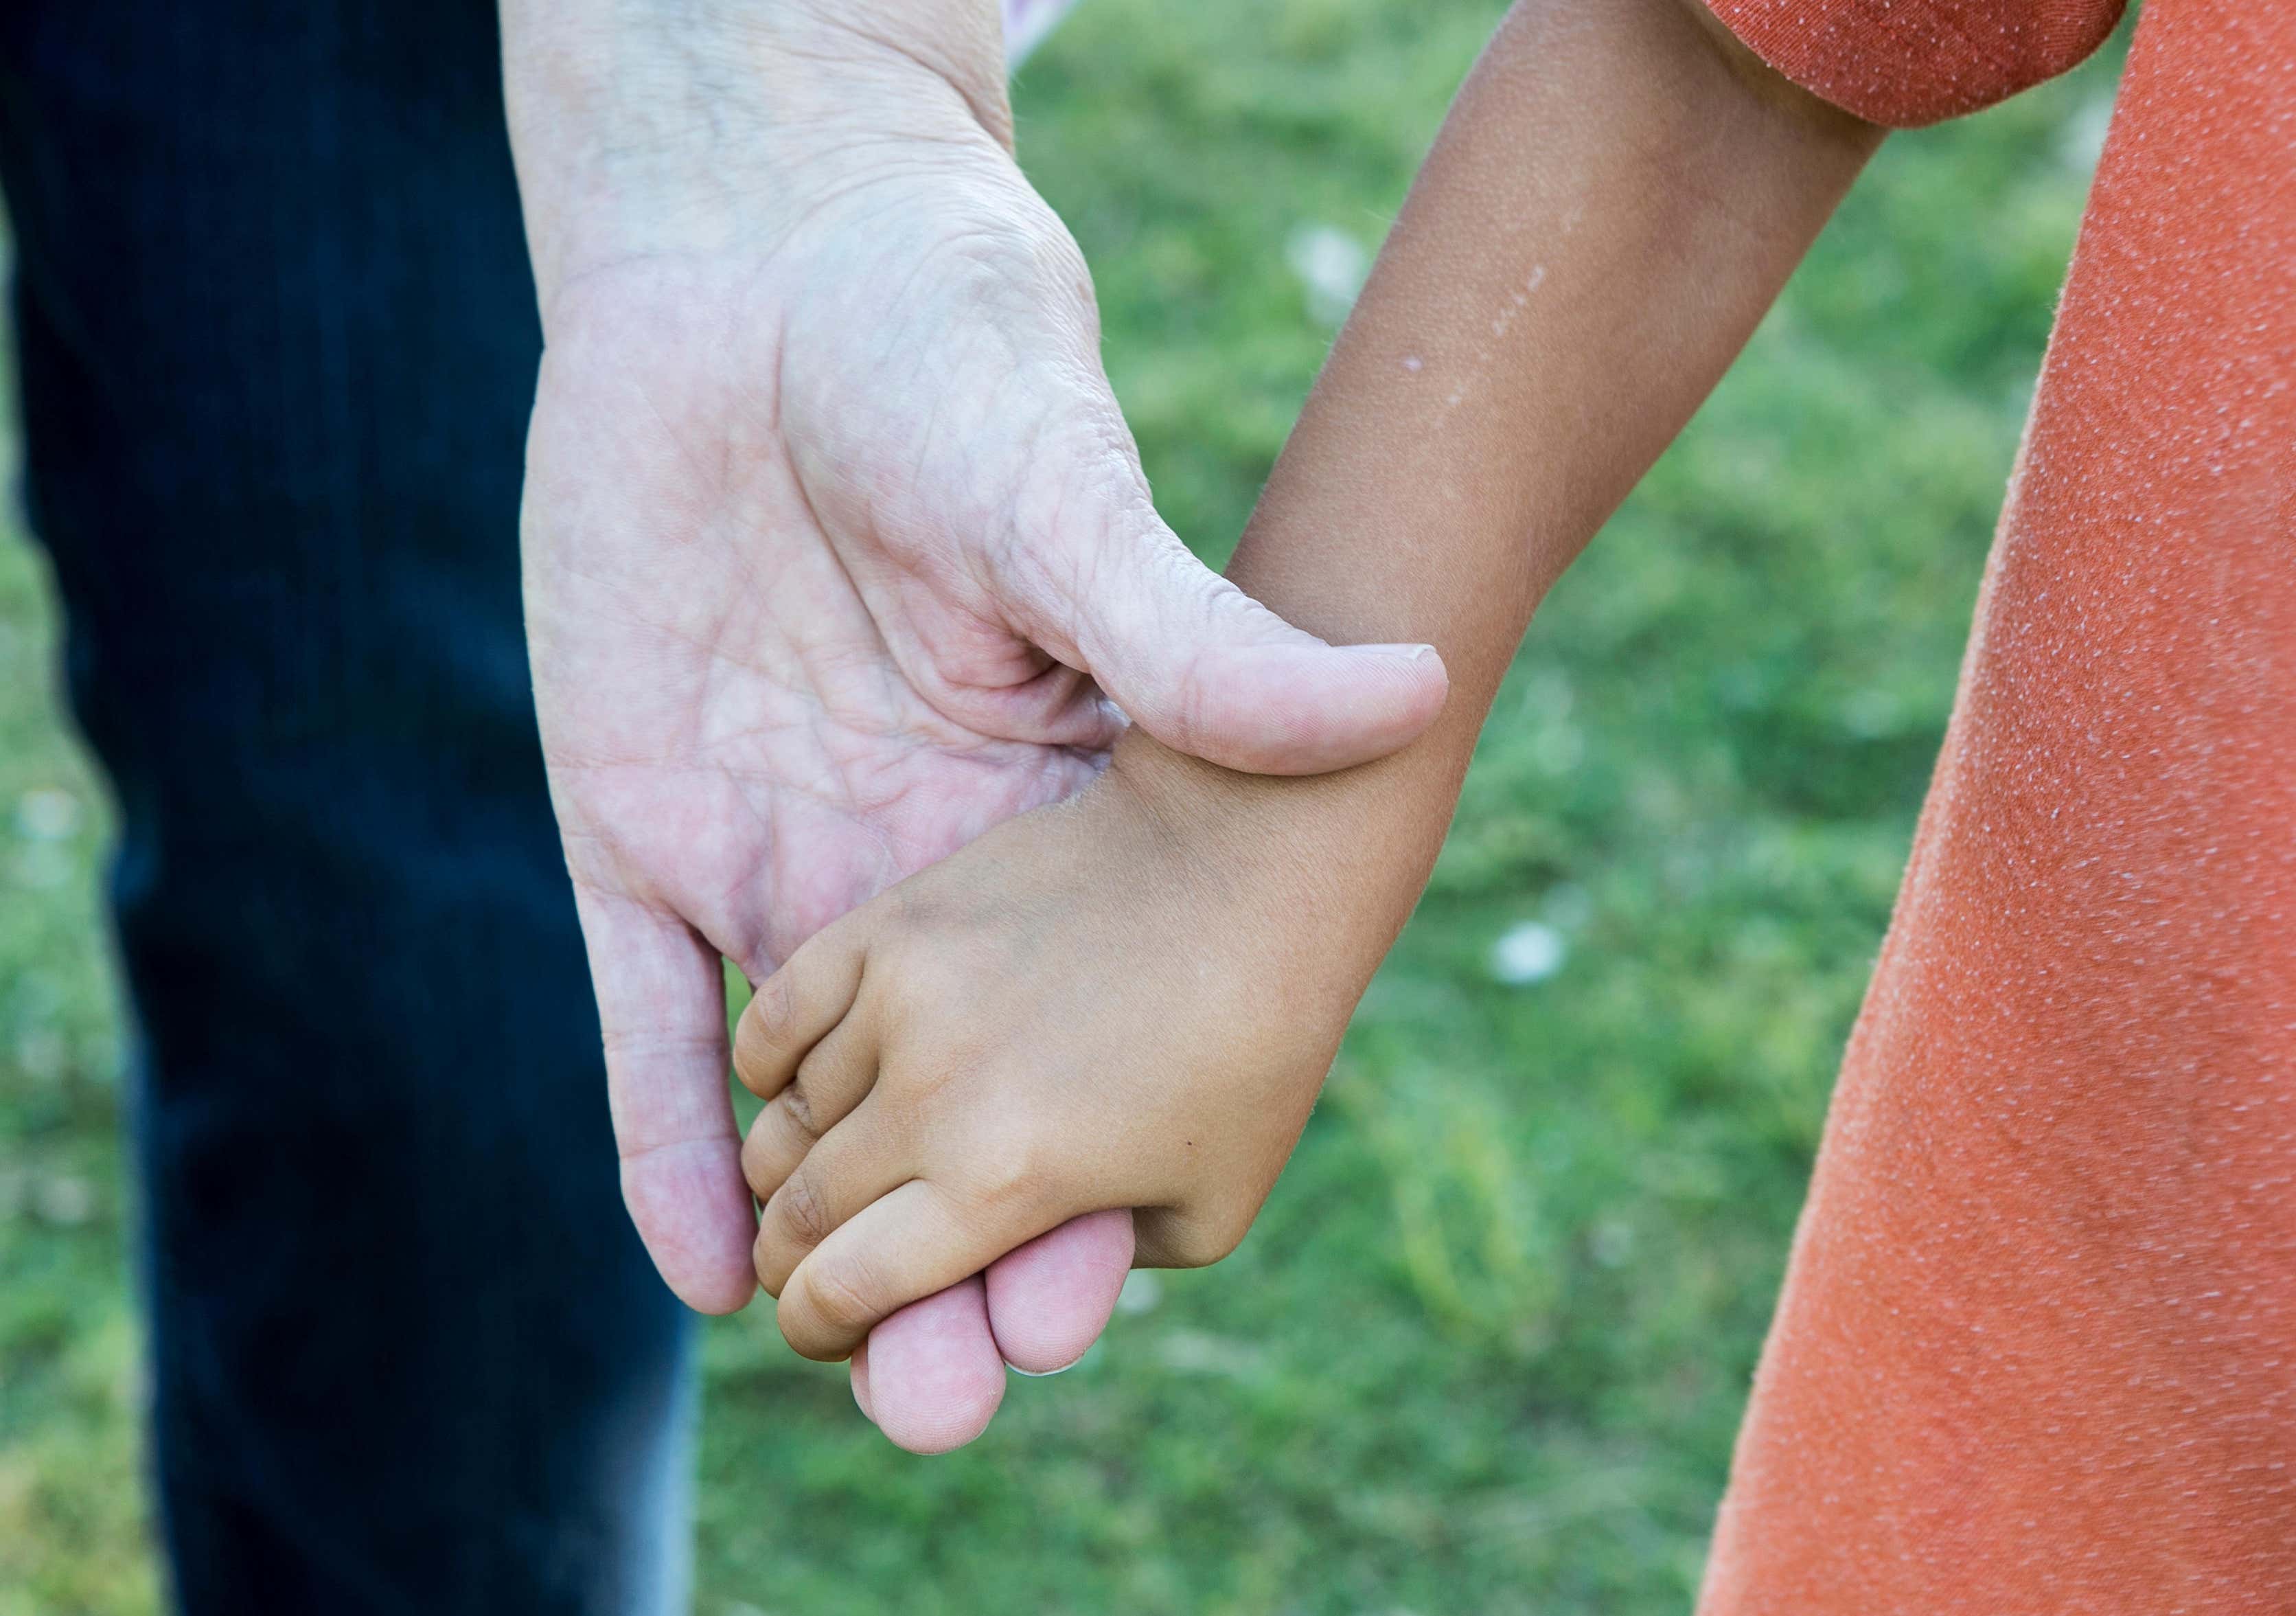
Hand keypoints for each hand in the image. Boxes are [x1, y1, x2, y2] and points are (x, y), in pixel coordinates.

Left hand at [506, 4, 1445, 1446]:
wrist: (752, 262)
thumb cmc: (944, 349)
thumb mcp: (1065, 499)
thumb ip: (1197, 635)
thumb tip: (1408, 694)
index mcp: (1051, 803)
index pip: (1091, 1017)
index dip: (1102, 1146)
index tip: (1117, 1266)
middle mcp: (924, 864)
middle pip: (953, 1089)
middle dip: (967, 1244)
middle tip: (975, 1387)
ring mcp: (779, 856)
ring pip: (807, 1089)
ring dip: (826, 1233)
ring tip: (867, 1367)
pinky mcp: (639, 831)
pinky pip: (646, 1010)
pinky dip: (660, 1127)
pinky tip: (692, 1254)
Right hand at [732, 740, 1392, 1360]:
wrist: (1241, 865)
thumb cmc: (1249, 1047)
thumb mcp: (1206, 1210)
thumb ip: (1090, 1275)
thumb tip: (997, 1299)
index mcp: (1005, 1186)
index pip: (842, 1291)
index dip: (819, 1326)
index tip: (826, 1324)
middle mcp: (933, 1099)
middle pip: (799, 1214)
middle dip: (794, 1259)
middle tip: (815, 1261)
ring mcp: (902, 1001)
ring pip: (783, 1121)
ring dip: (791, 1165)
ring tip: (822, 1173)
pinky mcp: (891, 922)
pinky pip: (772, 1021)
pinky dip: (768, 1069)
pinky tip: (797, 1084)